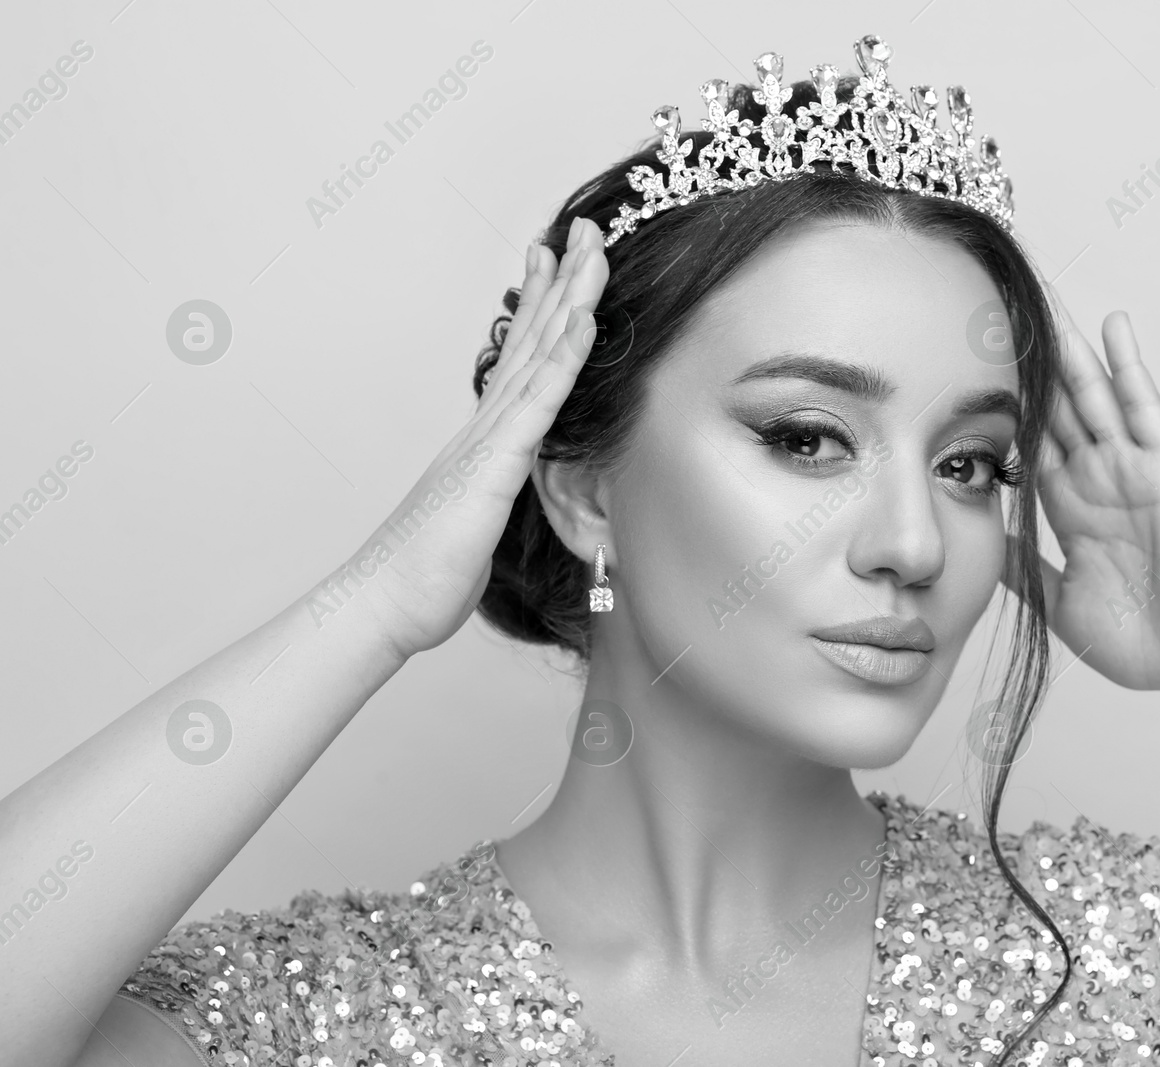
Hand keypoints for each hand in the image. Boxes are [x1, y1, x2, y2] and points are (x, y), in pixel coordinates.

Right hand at [354, 217, 610, 659]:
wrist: (384, 605)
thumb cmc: (425, 576)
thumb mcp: (474, 528)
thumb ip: (491, 502)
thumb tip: (498, 502)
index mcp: (482, 441)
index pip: (520, 362)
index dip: (541, 310)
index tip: (558, 264)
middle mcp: (484, 427)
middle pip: (530, 339)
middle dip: (560, 280)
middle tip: (581, 228)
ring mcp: (488, 440)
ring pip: (536, 355)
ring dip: (569, 297)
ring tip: (591, 248)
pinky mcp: (494, 465)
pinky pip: (537, 402)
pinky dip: (563, 357)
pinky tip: (584, 319)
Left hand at [1003, 308, 1159, 700]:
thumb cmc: (1143, 642)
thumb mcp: (1059, 603)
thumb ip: (1023, 570)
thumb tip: (982, 548)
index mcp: (1071, 509)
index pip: (1028, 444)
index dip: (1000, 408)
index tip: (966, 370)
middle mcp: (1099, 479)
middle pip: (1055, 408)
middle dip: (1029, 365)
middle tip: (996, 313)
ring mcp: (1133, 469)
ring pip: (1093, 396)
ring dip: (1070, 351)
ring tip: (1044, 301)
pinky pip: (1145, 405)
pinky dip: (1129, 364)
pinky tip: (1113, 325)